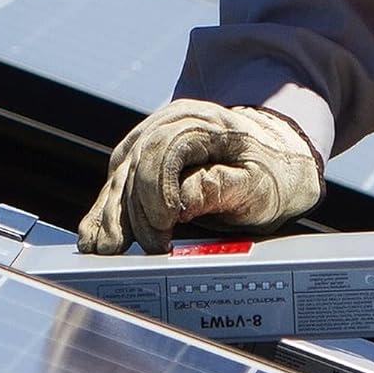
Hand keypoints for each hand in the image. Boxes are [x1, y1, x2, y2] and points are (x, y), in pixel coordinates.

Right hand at [77, 100, 323, 254]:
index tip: (166, 228)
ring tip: (110, 252)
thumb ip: (222, 188)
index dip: (157, 191)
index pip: (163, 150)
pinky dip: (106, 211)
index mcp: (205, 121)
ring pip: (121, 174)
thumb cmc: (273, 173)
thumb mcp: (260, 184)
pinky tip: (95, 238)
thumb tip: (182, 201)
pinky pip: (117, 181)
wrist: (277, 160)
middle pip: (137, 164)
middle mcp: (173, 120)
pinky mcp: (143, 156)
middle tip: (150, 250)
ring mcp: (155, 135)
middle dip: (137, 212)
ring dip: (113, 216)